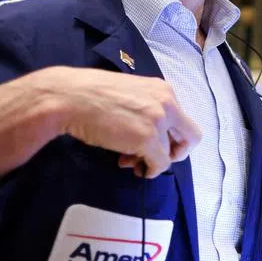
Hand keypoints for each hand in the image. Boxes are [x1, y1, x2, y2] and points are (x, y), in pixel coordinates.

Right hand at [30, 66, 202, 177]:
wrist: (70, 98)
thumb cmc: (92, 95)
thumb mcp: (130, 94)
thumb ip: (147, 109)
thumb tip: (152, 135)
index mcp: (163, 89)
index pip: (181, 118)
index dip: (169, 135)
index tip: (152, 141)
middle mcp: (167, 102)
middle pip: (191, 136)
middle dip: (176, 151)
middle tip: (155, 158)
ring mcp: (159, 120)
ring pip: (172, 153)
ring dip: (153, 161)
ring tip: (130, 161)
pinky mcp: (147, 138)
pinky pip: (160, 164)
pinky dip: (151, 171)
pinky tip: (136, 169)